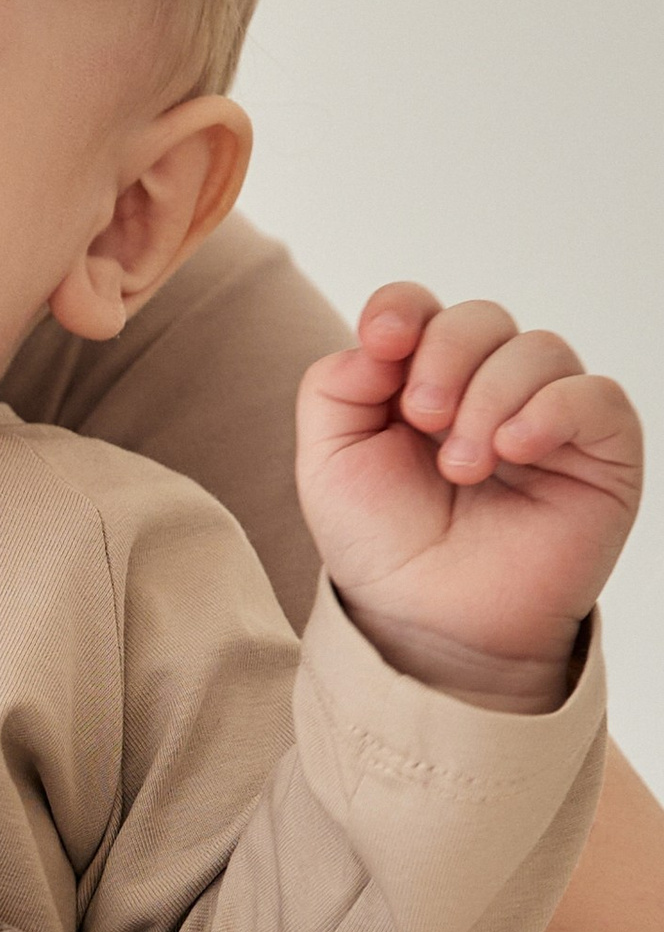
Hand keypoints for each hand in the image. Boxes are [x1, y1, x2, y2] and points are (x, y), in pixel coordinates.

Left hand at [298, 287, 641, 709]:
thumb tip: (382, 338)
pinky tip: (514, 449)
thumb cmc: (385, 546)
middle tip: (423, 419)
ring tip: (463, 467)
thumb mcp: (329, 460)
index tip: (383, 339)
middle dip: (445, 356)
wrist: (432, 624)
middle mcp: (488, 388)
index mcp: (422, 380)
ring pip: (539, 348)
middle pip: (481, 317)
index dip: (403, 307)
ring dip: (490, 398)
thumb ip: (335, 385)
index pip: (422, 307)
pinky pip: (595, 395)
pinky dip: (552, 409)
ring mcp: (548, 417)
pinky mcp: (601, 453)